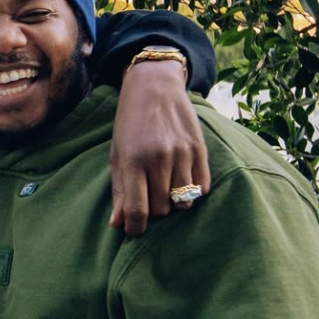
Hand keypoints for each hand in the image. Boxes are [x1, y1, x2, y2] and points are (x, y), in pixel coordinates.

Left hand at [110, 59, 210, 235]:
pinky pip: (201, 187)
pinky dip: (191, 191)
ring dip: (173, 201)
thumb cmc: (130, 123)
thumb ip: (119, 190)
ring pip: (183, 202)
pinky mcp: (201, 150)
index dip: (135, 228)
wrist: (155, 86)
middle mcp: (160, 158)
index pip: (138, 209)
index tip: (134, 231)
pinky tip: (180, 178)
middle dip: (154, 209)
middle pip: (162, 209)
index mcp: (134, 160)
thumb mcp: (117, 154)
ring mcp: (183, 154)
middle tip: (148, 195)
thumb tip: (118, 224)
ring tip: (164, 186)